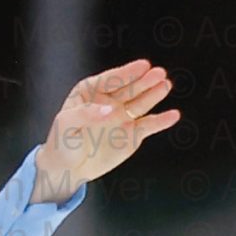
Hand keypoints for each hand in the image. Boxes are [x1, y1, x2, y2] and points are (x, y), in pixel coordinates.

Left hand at [32, 61, 180, 198]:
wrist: (68, 169)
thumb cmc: (62, 143)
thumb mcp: (65, 125)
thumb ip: (86, 114)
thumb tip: (112, 110)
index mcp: (91, 92)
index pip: (111, 80)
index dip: (127, 73)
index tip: (143, 66)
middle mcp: (111, 100)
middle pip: (130, 88)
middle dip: (144, 80)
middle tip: (159, 73)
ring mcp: (123, 116)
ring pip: (142, 102)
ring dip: (154, 94)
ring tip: (165, 85)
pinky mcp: (133, 133)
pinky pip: (149, 125)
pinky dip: (161, 121)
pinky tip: (173, 115)